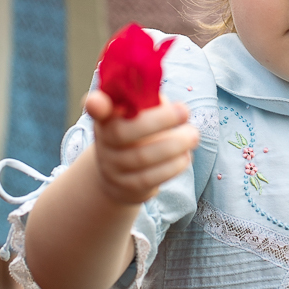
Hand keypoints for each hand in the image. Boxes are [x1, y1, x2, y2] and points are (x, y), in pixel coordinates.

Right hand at [85, 90, 199, 207]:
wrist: (120, 172)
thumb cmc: (137, 131)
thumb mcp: (138, 112)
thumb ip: (148, 101)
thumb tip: (162, 102)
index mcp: (107, 116)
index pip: (95, 107)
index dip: (95, 104)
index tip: (99, 102)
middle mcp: (104, 140)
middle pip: (122, 133)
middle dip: (158, 121)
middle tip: (186, 111)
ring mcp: (112, 166)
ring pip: (140, 157)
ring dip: (173, 145)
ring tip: (193, 135)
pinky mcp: (126, 187)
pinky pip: (149, 178)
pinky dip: (171, 167)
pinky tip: (186, 157)